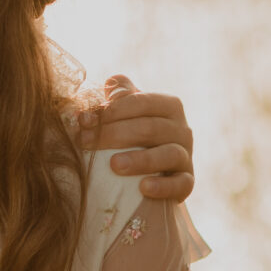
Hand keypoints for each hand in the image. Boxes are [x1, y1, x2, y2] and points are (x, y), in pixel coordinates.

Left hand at [72, 75, 193, 202]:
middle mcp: (182, 129)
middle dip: (114, 134)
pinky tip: (143, 188)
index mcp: (168, 107)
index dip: (112, 110)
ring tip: (114, 165)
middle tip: (84, 142)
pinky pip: (180, 184)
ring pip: (168, 154)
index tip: (83, 120)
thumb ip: (120, 97)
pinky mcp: (187, 182)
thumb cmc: (133, 138)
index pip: (142, 102)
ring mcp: (186, 156)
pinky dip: (163, 186)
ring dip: (140, 159)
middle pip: (151, 128)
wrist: (151, 174)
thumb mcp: (127, 115)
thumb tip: (110, 83)